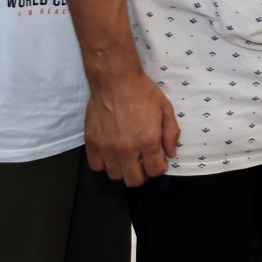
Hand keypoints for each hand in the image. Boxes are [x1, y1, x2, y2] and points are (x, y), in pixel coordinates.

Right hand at [85, 71, 178, 186]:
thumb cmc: (143, 92)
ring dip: (123, 169)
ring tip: (127, 156)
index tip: (158, 160)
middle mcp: (126, 149)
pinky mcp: (91, 143)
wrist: (115, 80)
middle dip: (142, 174)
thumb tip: (170, 154)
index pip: (155, 171)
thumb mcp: (166, 109)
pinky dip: (104, 163)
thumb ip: (170, 134)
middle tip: (143, 162)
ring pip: (115, 175)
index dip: (160, 167)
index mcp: (147, 141)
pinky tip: (111, 152)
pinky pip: (96, 165)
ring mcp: (106, 148)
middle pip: (134, 180)